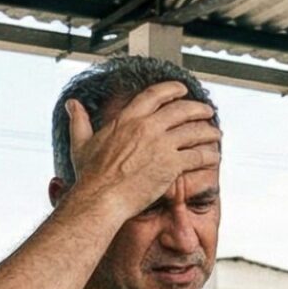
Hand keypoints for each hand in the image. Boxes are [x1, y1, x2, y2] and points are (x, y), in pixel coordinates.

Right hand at [64, 82, 220, 215]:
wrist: (101, 198)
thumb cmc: (90, 176)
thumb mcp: (81, 143)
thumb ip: (79, 121)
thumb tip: (72, 105)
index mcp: (127, 119)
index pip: (155, 95)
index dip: (172, 90)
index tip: (182, 90)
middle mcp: (147, 127)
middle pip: (181, 110)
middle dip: (198, 109)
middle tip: (207, 111)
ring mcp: (161, 145)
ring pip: (193, 131)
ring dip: (208, 131)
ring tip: (216, 133)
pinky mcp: (171, 165)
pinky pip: (197, 156)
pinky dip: (208, 155)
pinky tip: (214, 157)